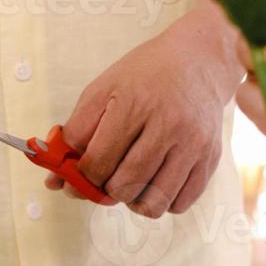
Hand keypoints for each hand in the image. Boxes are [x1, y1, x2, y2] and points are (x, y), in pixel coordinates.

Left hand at [54, 1, 241, 217]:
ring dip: (133, 202)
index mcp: (134, 104)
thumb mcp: (103, 91)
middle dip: (105, 191)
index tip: (77, 178)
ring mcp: (193, 144)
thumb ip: (76, 134)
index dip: (80, 179)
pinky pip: (181, 204)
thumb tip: (54, 182)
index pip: (98, 162)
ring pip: (154, 202)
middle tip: (104, 180)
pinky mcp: (211, 158)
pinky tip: (154, 182)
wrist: (199, 61)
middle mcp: (168, 125)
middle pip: (125, 185)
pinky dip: (162, 202)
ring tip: (129, 185)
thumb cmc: (144, 77)